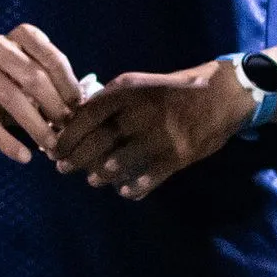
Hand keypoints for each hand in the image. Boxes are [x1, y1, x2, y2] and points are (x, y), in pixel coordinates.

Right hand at [0, 24, 84, 164]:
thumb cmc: (8, 81)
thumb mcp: (31, 75)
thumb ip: (53, 85)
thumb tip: (83, 107)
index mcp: (20, 36)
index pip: (52, 58)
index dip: (69, 86)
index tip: (79, 109)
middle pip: (32, 76)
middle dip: (54, 106)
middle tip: (67, 129)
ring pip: (10, 96)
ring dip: (35, 124)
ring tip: (51, 145)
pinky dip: (7, 141)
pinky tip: (25, 156)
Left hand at [49, 61, 256, 199]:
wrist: (221, 94)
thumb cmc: (172, 90)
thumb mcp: (139, 84)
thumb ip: (111, 99)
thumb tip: (76, 119)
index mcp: (128, 90)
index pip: (88, 114)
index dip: (68, 134)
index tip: (54, 147)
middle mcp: (141, 111)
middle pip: (99, 140)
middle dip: (77, 156)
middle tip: (63, 168)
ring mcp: (160, 135)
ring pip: (121, 161)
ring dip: (102, 174)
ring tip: (92, 180)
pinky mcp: (179, 154)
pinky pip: (150, 177)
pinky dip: (135, 188)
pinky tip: (125, 193)